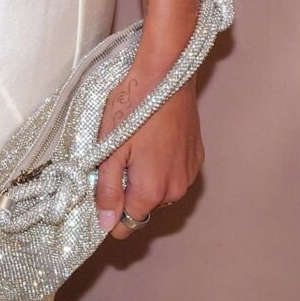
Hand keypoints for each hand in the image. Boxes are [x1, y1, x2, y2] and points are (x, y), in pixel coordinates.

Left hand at [94, 50, 203, 240]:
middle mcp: (176, 189)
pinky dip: (162, 166)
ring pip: (160, 191)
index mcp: (152, 191)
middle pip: (144, 206)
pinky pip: (175, 174)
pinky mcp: (197, 157)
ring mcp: (190, 174)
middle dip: (128, 191)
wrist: (166, 74)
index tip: (102, 191)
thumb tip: (107, 226)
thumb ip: (107, 190)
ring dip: (146, 179)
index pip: (128, 224)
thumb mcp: (109, 148)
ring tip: (134, 147)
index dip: (111, 213)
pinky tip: (153, 142)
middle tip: (115, 159)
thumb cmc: (133, 107)